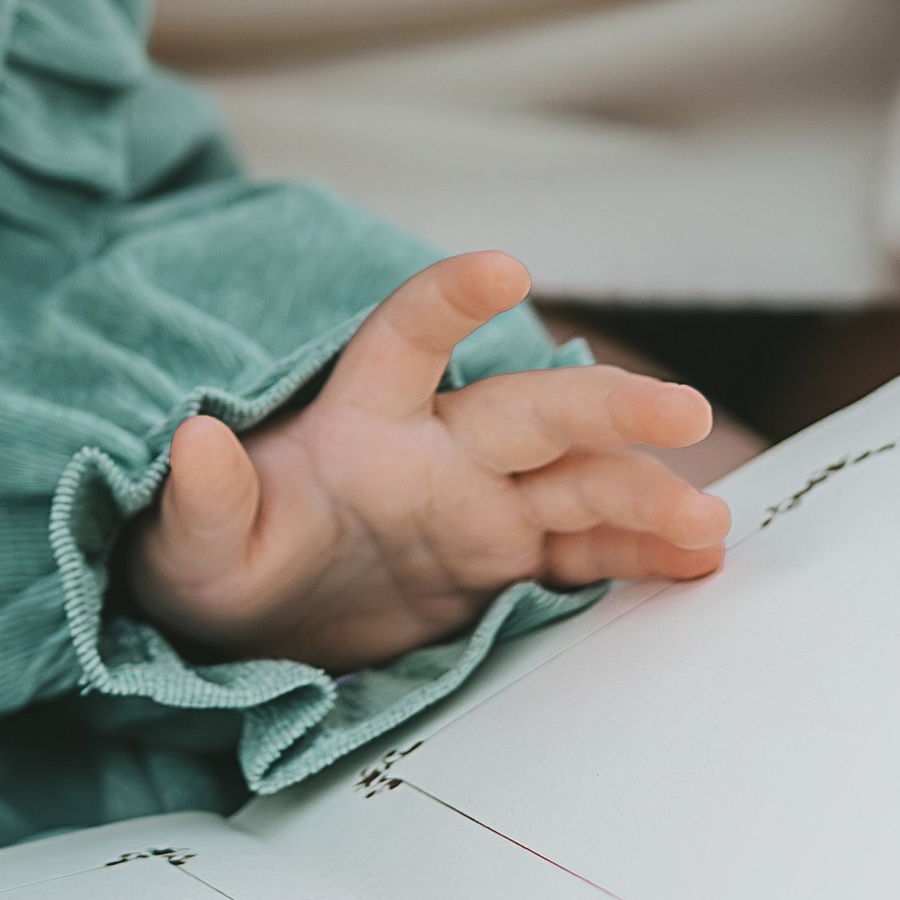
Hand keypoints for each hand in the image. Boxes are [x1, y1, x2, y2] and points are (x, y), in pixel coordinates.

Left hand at [125, 251, 730, 675]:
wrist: (251, 630)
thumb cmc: (216, 565)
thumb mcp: (190, 546)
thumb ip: (202, 499)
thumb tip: (195, 438)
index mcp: (358, 419)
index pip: (407, 337)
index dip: (452, 300)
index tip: (503, 269)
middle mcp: (435, 448)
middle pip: (529, 411)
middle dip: (604, 407)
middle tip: (681, 411)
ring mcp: (480, 505)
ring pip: (578, 480)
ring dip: (643, 492)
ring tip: (709, 521)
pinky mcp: (505, 564)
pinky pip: (587, 553)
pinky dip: (643, 555)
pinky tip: (699, 562)